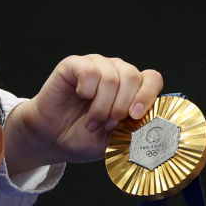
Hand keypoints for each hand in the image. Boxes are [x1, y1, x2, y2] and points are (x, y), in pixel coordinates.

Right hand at [3, 54, 162, 176]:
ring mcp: (97, 66)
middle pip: (133, 77)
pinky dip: (86, 91)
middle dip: (121, 107)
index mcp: (131, 89)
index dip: (147, 95)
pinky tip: (80, 98)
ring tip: (92, 122)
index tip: (135, 116)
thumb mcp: (114, 141)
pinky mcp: (75, 65)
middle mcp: (116, 72)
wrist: (53, 139)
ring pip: (111, 78)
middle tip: (107, 126)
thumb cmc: (83, 137)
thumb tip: (153, 128)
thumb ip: (134, 131)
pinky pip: (90, 71)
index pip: (152, 79)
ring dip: (101, 106)